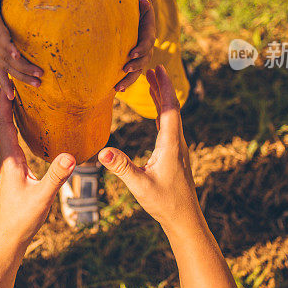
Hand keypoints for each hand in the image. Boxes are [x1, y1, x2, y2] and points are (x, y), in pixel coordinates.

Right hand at [0, 0, 42, 98]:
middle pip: (8, 58)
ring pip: (8, 69)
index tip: (17, 53)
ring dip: (22, 77)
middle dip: (24, 67)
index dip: (9, 46)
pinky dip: (7, 86)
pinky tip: (13, 99)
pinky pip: (1, 74)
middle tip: (41, 74)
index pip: (1, 37)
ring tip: (38, 84)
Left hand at [0, 87, 75, 246]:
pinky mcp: (11, 172)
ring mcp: (6, 166)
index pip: (2, 124)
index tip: (8, 82)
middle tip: (11, 82)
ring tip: (17, 97)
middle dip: (3, 101)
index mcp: (9, 160)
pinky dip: (13, 128)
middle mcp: (5, 159)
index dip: (4, 102)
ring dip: (6, 113)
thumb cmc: (22, 219)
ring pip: (2, 132)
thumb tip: (71, 156)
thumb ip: (56, 176)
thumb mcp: (43, 197)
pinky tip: (24, 129)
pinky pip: (9, 143)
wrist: (7, 239)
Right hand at [99, 65, 196, 228]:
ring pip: (171, 117)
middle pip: (172, 108)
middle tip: (153, 68)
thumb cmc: (164, 203)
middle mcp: (177, 143)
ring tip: (152, 83)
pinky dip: (162, 113)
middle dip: (163, 87)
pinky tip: (156, 112)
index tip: (158, 70)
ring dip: (162, 98)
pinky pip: (169, 127)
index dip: (164, 88)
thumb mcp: (139, 185)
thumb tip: (103, 150)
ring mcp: (177, 149)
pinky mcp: (175, 155)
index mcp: (170, 145)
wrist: (184, 219)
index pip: (169, 110)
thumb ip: (122, 167)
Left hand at [115, 0, 154, 91]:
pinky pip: (131, 73)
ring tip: (118, 88)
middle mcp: (146, 48)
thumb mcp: (141, 3)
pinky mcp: (133, 61)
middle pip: (143, 61)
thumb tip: (142, 1)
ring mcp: (141, 56)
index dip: (140, 49)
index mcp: (148, 34)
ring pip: (137, 71)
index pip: (147, 43)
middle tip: (124, 70)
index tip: (131, 54)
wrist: (137, 13)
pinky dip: (125, 82)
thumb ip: (142, 4)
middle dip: (135, 67)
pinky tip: (117, 90)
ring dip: (128, 80)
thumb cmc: (137, 7)